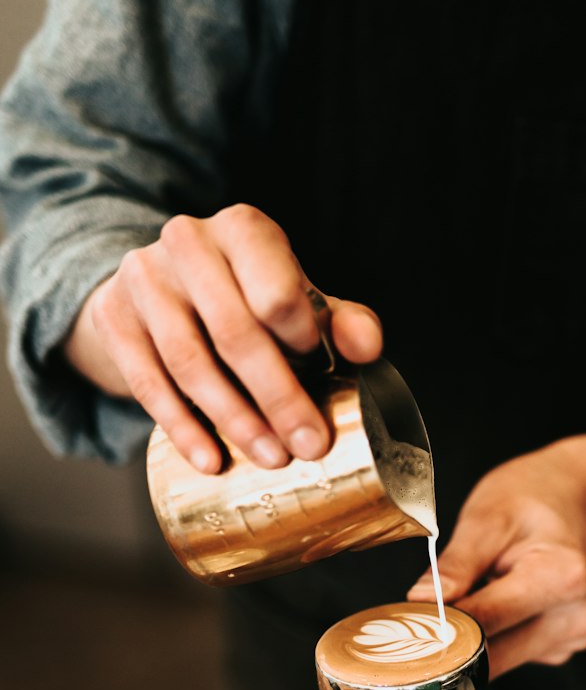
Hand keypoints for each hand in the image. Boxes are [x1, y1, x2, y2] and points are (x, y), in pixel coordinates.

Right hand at [64, 204, 381, 471]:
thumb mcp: (297, 296)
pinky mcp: (114, 319)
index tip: (320, 371)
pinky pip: (149, 383)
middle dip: (278, 398)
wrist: (160, 287)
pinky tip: (210, 459)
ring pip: (191, 363)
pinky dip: (183, 427)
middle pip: (236, 332)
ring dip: (235, 420)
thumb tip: (367, 348)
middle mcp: (188, 243)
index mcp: (243, 230)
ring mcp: (144, 280)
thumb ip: (340, 319)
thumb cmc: (244, 295)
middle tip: (309, 446)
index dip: (300, 336)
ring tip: (270, 457)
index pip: (274, 288)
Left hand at [408, 443, 585, 678]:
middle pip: (495, 655)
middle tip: (416, 621)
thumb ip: (455, 565)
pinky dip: (493, 637)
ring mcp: (573, 635)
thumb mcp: (486, 517)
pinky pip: (513, 655)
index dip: (441, 629)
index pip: (487, 622)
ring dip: (472, 641)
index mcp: (562, 578)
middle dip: (452, 642)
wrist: (568, 498)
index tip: (406, 628)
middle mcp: (575, 615)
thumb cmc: (530, 498)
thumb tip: (421, 602)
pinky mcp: (562, 647)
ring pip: (501, 661)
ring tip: (466, 598)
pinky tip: (494, 605)